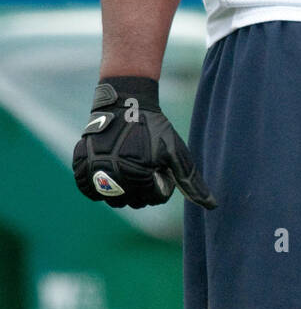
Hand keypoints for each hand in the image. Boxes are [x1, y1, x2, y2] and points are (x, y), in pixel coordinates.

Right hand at [72, 76, 215, 209]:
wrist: (126, 103)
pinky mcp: (81, 165)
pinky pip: (88, 190)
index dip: (161, 184)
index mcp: (138, 174)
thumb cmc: (154, 127)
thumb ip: (191, 181)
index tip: (160, 166)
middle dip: (142, 189)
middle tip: (145, 165)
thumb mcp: (176, 151)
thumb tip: (212, 206)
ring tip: (129, 166)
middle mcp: (114, 176)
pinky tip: (110, 170)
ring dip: (122, 190)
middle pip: (132, 203)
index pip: (153, 200)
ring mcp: (94, 171)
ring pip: (111, 200)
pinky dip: (98, 186)